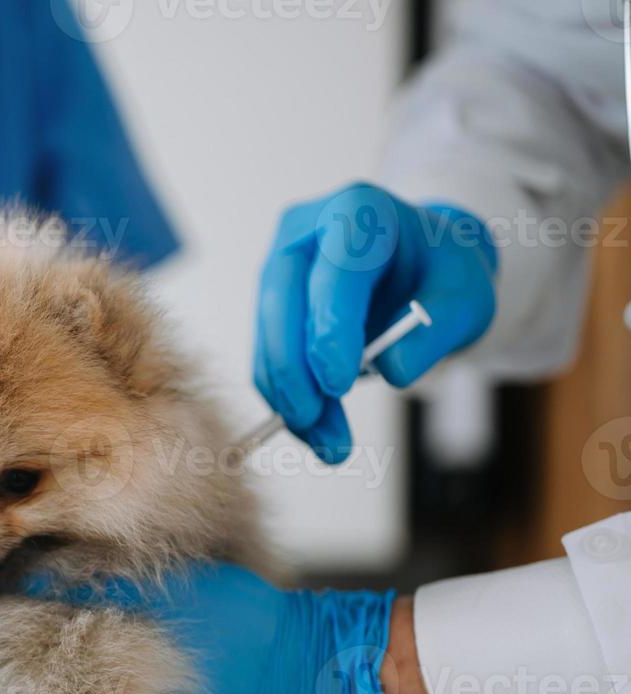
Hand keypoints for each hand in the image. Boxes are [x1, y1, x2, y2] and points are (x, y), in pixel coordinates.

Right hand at [256, 183, 496, 461]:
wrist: (420, 266)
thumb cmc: (442, 274)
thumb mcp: (465, 298)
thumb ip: (434, 332)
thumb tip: (392, 371)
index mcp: (357, 211)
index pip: (334, 272)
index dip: (330, 329)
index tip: (338, 385)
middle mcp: (304, 232)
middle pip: (282, 300)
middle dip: (294, 369)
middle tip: (313, 422)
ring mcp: (278, 266)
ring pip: (267, 334)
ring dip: (289, 395)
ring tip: (328, 444)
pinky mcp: (268, 303)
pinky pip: (267, 355)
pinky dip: (285, 397)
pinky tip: (314, 430)